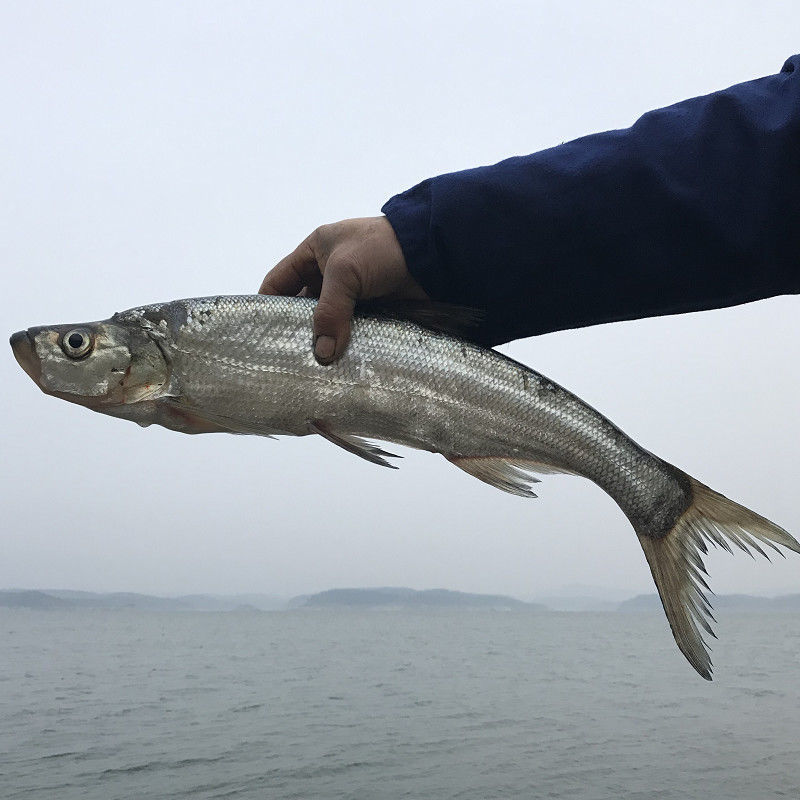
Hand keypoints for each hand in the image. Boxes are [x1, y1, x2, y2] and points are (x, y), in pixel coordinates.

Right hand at [259, 216, 427, 362]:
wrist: (434, 252)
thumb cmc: (383, 248)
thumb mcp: (346, 271)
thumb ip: (330, 311)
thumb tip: (322, 354)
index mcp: (314, 253)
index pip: (279, 282)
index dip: (266, 306)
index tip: (257, 334)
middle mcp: (329, 275)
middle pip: (303, 310)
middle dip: (296, 332)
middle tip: (287, 360)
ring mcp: (352, 296)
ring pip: (328, 325)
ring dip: (323, 344)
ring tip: (311, 370)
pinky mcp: (373, 313)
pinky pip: (352, 334)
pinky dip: (346, 347)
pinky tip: (339, 366)